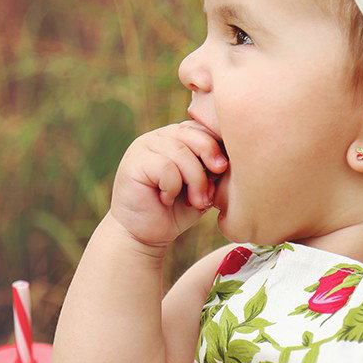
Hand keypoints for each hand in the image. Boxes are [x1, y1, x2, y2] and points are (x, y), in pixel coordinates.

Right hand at [109, 120, 227, 246]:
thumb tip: (228, 157)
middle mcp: (160, 136)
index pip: (204, 127)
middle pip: (194, 134)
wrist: (143, 235)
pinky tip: (166, 200)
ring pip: (181, 151)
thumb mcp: (203, 186)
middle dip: (210, 159)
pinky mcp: (134, 162)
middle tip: (213, 188)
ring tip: (195, 202)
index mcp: (177, 137)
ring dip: (195, 181)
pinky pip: (166, 167)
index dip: (218, 147)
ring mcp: (144, 146)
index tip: (224, 170)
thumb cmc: (175, 211)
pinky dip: (173, 187)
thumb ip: (214, 168)